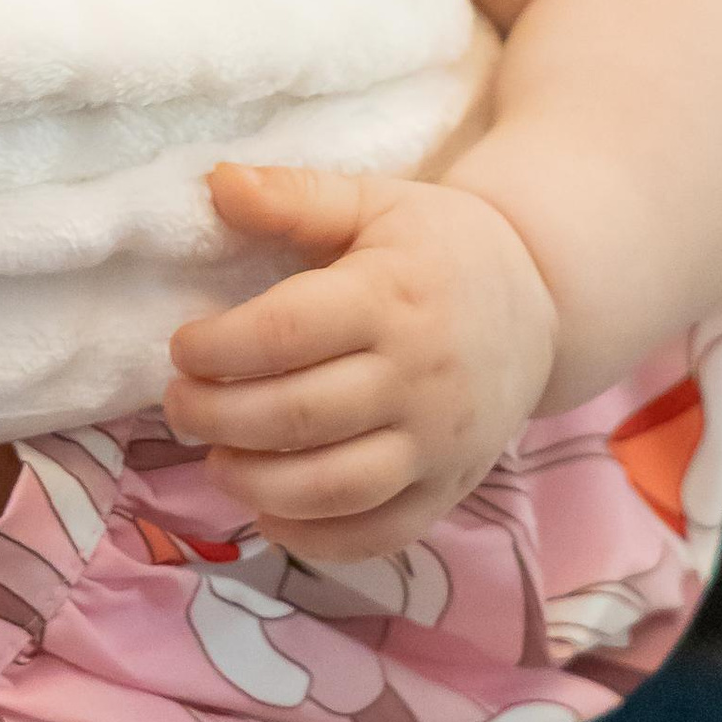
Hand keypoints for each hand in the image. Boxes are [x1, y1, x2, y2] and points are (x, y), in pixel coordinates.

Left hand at [162, 165, 559, 563]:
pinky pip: (379, 534)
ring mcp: (438, 442)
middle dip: (218, 417)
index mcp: (389, 297)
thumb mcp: (372, 201)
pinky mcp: (449, 488)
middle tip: (179, 407)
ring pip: (335, 487)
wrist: (541, 299)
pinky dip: (316, 539)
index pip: (285, 333)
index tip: (181, 347)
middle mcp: (418, 377)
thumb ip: (293, 197)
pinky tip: (270, 512)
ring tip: (216, 458)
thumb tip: (216, 182)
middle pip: (299, 416)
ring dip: (257, 484)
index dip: (218, 347)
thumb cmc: (437, 246)